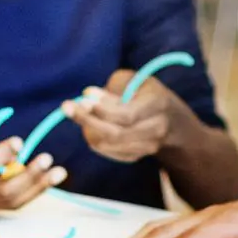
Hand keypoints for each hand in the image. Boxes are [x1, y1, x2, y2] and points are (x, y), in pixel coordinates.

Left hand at [66, 70, 180, 163]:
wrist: (170, 119)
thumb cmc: (145, 92)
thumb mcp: (133, 80)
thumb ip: (111, 88)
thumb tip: (87, 98)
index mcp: (158, 105)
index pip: (128, 115)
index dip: (103, 110)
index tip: (83, 98)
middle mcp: (156, 130)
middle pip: (116, 134)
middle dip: (88, 121)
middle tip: (66, 106)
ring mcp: (147, 147)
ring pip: (108, 145)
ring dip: (87, 129)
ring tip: (77, 112)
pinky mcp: (136, 157)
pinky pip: (107, 151)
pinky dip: (93, 138)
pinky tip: (90, 125)